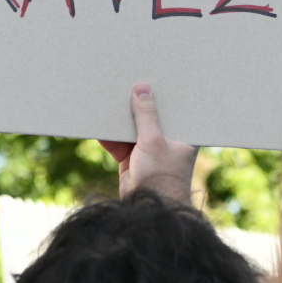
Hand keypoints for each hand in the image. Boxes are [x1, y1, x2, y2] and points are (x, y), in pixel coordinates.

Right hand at [98, 84, 198, 206]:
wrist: (147, 210)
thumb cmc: (162, 177)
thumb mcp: (153, 141)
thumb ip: (146, 115)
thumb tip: (141, 88)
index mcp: (184, 134)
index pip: (175, 107)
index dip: (165, 92)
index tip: (155, 73)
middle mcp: (168, 140)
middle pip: (151, 115)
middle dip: (139, 102)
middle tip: (127, 79)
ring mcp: (149, 150)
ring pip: (133, 128)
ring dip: (121, 117)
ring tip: (108, 96)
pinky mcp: (132, 159)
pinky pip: (119, 142)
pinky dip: (110, 135)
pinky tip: (98, 121)